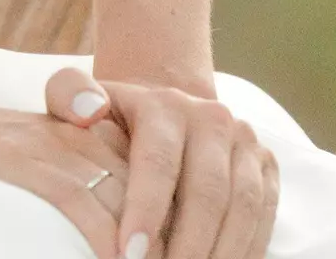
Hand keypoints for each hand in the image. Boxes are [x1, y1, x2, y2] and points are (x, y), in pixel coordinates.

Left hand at [45, 73, 277, 258]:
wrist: (163, 110)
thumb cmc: (112, 119)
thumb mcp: (78, 96)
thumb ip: (69, 93)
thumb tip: (89, 110)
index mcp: (164, 105)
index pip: (158, 163)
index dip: (145, 213)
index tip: (128, 256)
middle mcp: (212, 118)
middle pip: (208, 193)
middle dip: (187, 248)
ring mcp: (245, 141)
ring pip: (242, 207)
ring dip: (220, 254)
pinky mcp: (266, 165)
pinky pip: (264, 215)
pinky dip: (246, 250)